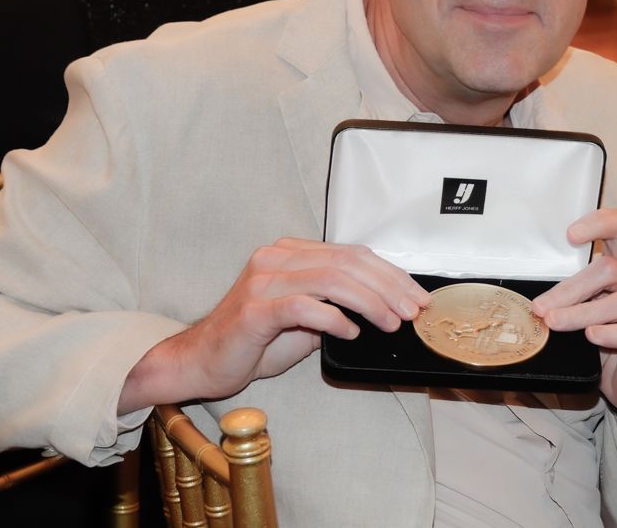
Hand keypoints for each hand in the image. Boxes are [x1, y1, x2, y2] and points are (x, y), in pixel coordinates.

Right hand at [119, 238, 429, 411]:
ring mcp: (263, 281)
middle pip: (347, 262)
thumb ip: (336, 308)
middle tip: (412, 311)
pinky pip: (304, 306)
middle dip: (388, 287)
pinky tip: (351, 332)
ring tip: (390, 322)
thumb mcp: (304, 322)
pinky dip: (334, 319)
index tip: (415, 296)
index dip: (389, 274)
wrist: (201, 362)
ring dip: (370, 302)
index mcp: (291, 253)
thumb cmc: (253, 343)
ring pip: (331, 279)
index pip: (352, 254)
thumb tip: (383, 311)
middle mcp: (276, 258)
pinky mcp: (255, 309)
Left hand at [532, 209, 616, 418]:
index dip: (599, 222)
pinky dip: (612, 333)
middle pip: (611, 269)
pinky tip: (592, 336)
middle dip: (571, 288)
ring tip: (556, 323)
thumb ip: (570, 295)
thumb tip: (537, 300)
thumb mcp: (585, 308)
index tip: (570, 235)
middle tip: (542, 308)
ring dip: (583, 312)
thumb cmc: (604, 338)